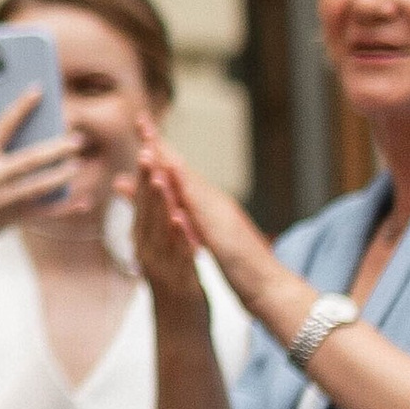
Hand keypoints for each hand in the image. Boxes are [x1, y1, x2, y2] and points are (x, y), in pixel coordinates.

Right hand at [0, 91, 78, 255]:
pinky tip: (82, 201)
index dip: (21, 107)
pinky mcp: (12, 219)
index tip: (39, 90)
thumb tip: (29, 124)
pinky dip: (65, 207)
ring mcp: (1, 200)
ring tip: (77, 164)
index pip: (1, 126)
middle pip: (29, 158)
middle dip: (56, 148)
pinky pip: (45, 212)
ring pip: (40, 185)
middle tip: (77, 139)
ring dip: (62, 175)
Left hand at [136, 122, 278, 311]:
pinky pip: (206, 217)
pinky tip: (177, 189)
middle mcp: (216, 204)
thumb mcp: (203, 238)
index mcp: (207, 205)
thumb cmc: (237, 262)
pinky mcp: (227, 237)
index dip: (158, 150)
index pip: (178, 173)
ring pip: (194, 188)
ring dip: (174, 167)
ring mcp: (223, 218)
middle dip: (162, 146)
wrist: (270, 287)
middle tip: (140, 120)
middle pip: (184, 171)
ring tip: (153, 144)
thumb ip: (185, 217)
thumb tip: (163, 206)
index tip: (139, 124)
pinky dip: (190, 200)